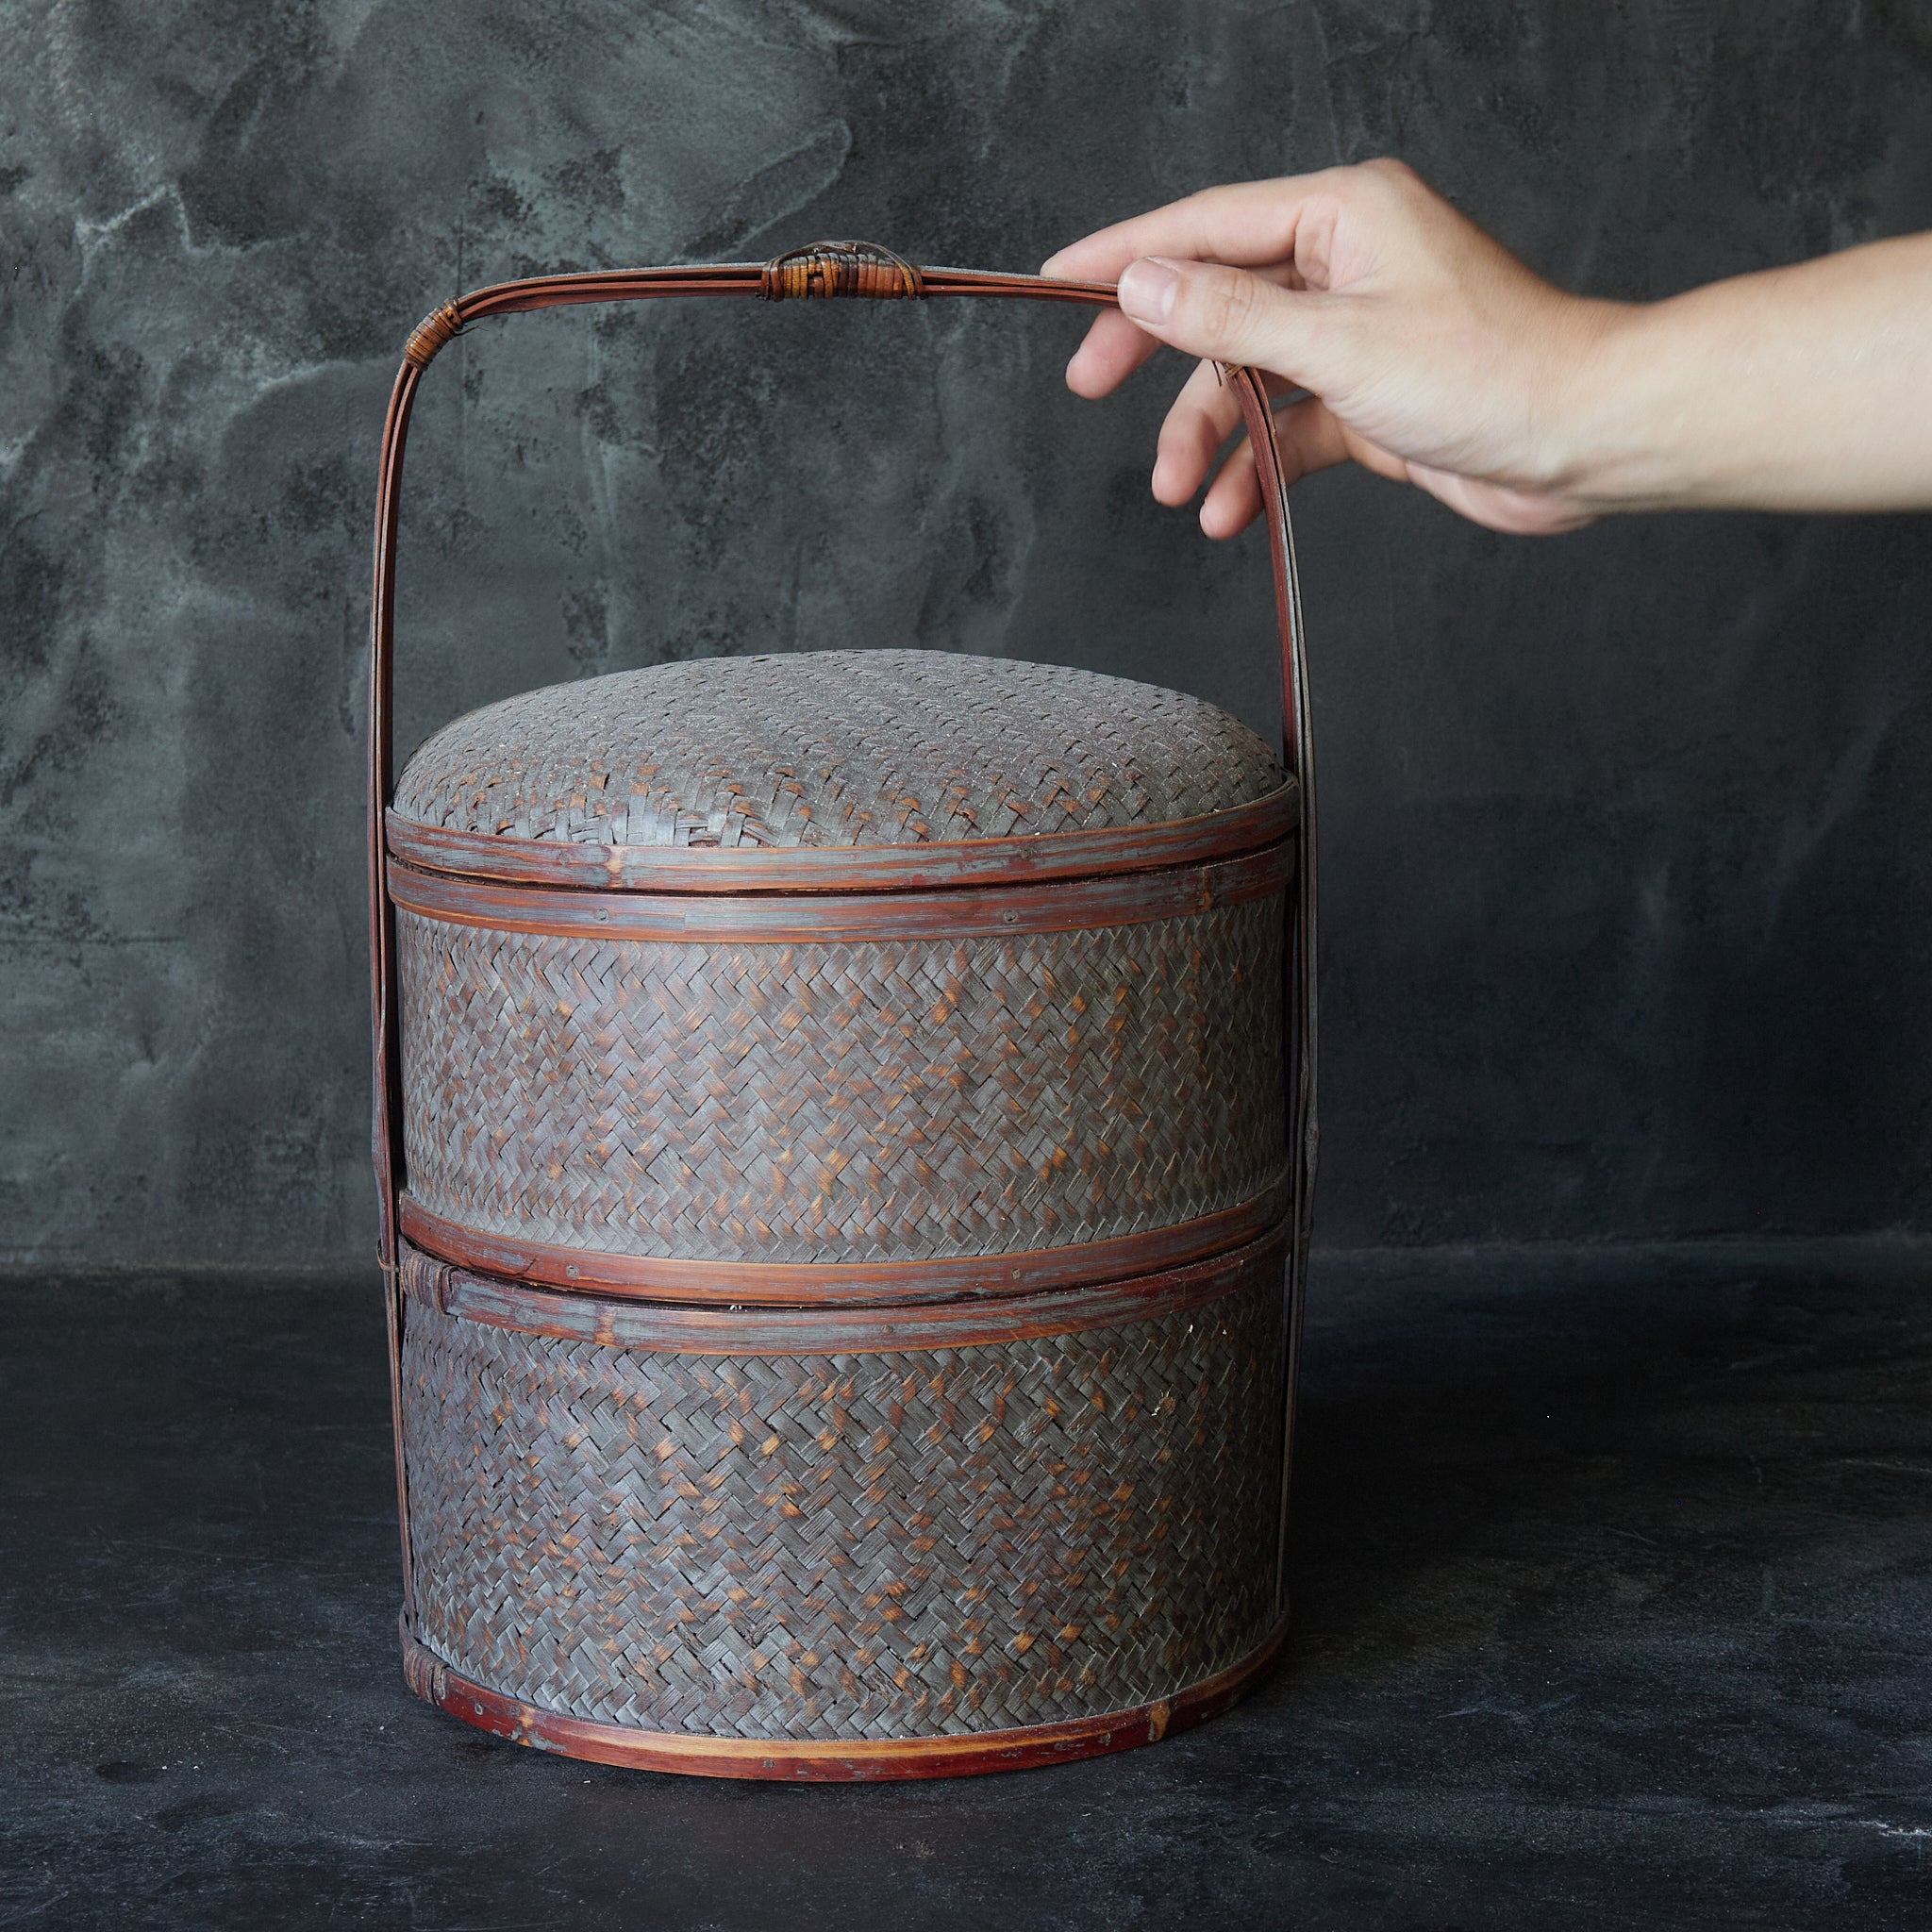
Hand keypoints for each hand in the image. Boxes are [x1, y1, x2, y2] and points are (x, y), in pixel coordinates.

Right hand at [1042, 161, 1622, 536]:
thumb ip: (1230, 315)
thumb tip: (1143, 283)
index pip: (1204, 224)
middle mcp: (1347, 264)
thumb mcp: (1338, 343)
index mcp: (1342, 215)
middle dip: (1153, 351)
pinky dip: (1255, 466)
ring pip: (1249, 374)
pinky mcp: (1372, 397)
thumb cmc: (1490, 373)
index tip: (1056, 281)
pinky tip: (1228, 511)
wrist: (1585, 442)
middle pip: (1217, 298)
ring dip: (1206, 432)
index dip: (1124, 254)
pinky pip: (1288, 426)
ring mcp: (1358, 332)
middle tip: (1090, 387)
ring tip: (1173, 490)